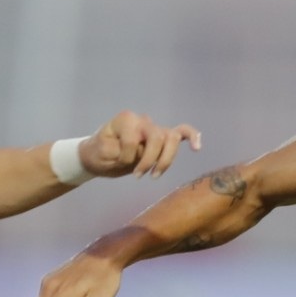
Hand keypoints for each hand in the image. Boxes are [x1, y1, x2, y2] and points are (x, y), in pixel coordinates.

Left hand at [79, 112, 200, 179]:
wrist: (99, 154)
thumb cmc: (99, 153)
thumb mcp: (102, 154)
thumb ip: (120, 151)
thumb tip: (141, 153)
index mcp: (126, 120)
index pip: (134, 139)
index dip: (127, 155)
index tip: (117, 163)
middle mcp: (142, 120)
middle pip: (158, 137)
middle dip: (150, 159)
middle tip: (138, 176)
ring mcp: (154, 127)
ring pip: (172, 138)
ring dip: (165, 159)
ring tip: (154, 175)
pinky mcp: (161, 137)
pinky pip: (182, 132)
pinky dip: (191, 136)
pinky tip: (197, 147)